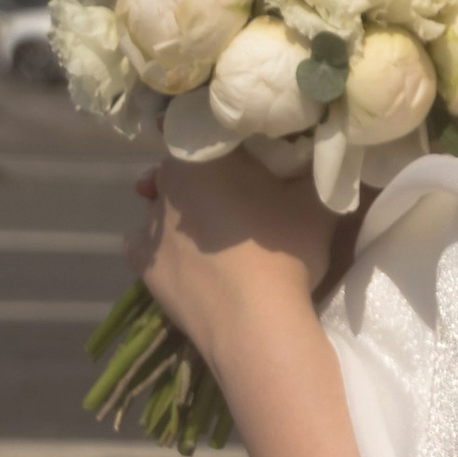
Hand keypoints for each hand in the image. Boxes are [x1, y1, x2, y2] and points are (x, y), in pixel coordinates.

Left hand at [131, 147, 345, 377]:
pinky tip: (186, 259)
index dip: (228, 144)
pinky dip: (162, 247)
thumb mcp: (315, 200)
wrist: (256, 325)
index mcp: (200, 156)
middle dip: (204, 178)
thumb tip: (314, 150)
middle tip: (238, 198)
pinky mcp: (142, 267)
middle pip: (183, 171)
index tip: (247, 159)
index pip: (207, 132)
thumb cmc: (283, 251)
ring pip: (162, 207)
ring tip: (214, 236)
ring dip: (182, 214)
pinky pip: (146, 245)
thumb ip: (311, 167)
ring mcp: (148, 227)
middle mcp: (165, 184)